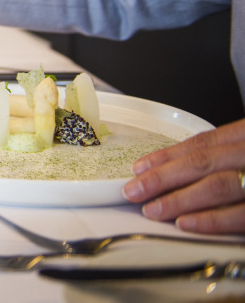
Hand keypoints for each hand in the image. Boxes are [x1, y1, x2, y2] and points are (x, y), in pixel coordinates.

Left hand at [122, 118, 244, 233]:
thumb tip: (178, 168)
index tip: (138, 167)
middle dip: (162, 177)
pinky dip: (210, 219)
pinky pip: (240, 215)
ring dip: (178, 199)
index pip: (202, 143)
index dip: (166, 156)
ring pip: (216, 186)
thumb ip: (223, 156)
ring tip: (151, 210)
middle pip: (201, 163)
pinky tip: (184, 223)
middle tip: (133, 191)